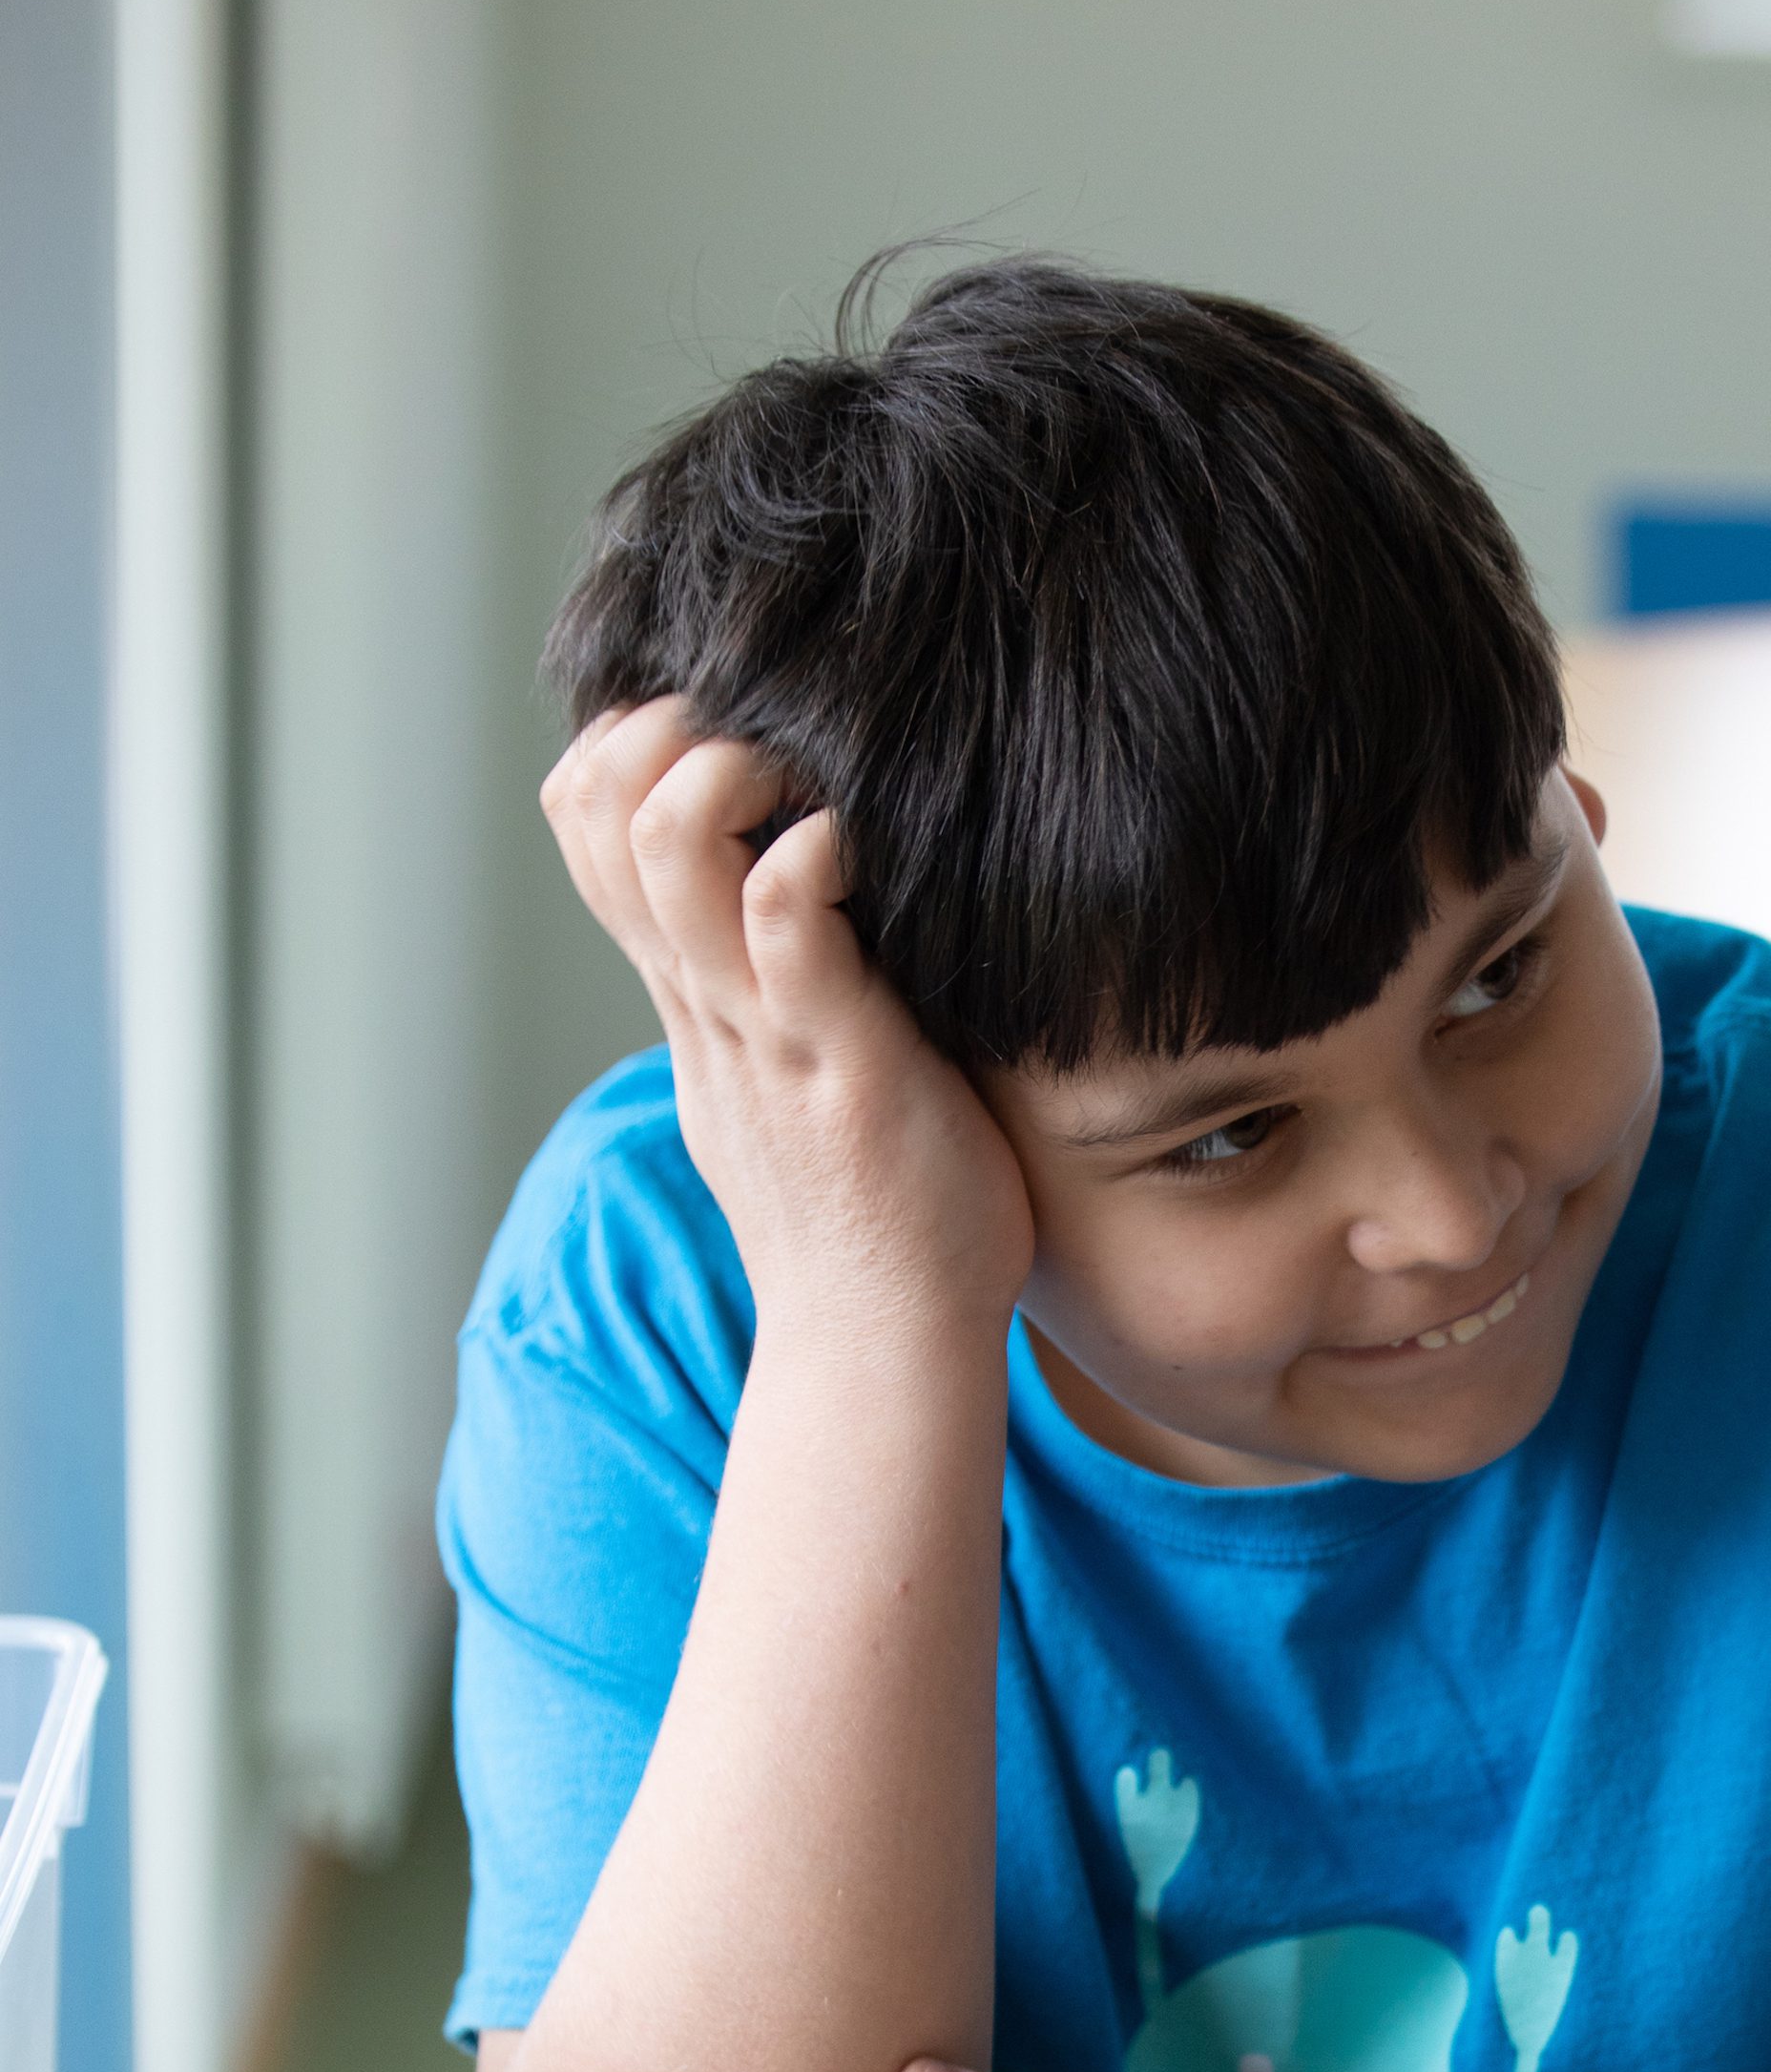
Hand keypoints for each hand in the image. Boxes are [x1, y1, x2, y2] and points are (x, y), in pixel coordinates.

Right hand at [540, 698, 1031, 1341]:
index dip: (630, 740)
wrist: (885, 1346)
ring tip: (816, 786)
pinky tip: (866, 852)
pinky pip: (786, 918)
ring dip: (734, 768)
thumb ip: (764, 988)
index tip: (728, 736)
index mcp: (687, 997)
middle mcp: (700, 1001)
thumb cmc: (868, 1210)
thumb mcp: (778, 1077)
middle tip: (770, 741)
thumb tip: (786, 904)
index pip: (585, 824)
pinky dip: (814, 852)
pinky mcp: (837, 1056)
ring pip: (668, 842)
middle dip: (669, 725)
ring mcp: (759, 1027)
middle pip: (594, 807)